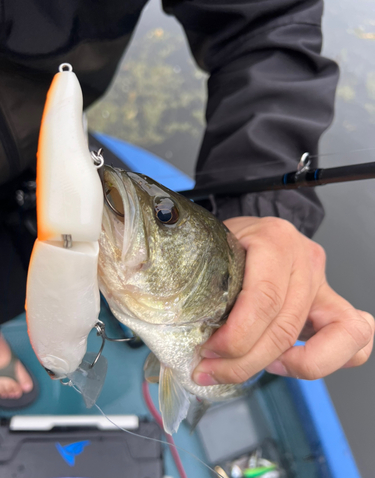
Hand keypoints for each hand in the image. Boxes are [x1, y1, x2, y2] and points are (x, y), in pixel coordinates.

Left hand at [192, 216, 373, 384]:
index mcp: (275, 240)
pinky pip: (356, 338)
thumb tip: (179, 335)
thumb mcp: (210, 253)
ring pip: (334, 338)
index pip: (264, 300)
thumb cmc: (229, 242)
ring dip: (291, 368)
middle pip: (287, 327)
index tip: (208, 353)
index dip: (237, 338)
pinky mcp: (332, 302)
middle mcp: (306, 259)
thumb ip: (201, 285)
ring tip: (255, 365)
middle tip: (211, 370)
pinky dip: (328, 360)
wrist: (251, 230)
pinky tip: (285, 361)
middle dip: (245, 361)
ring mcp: (324, 282)